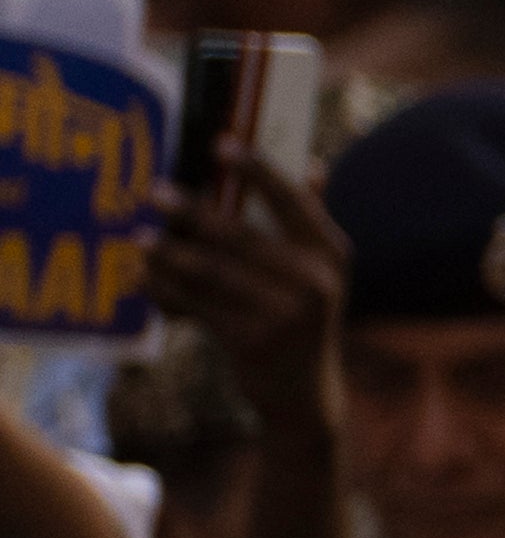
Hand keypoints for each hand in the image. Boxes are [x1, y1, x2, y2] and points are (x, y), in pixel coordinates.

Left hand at [142, 153, 346, 440]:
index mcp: (331, 255)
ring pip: (213, 273)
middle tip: (157, 192)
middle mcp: (314, 282)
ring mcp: (285, 314)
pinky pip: (198, 306)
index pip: (293, 202)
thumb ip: (308, 225)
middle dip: (194, 212)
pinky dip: (167, 291)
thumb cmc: (302, 320)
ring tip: (141, 238)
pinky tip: (144, 278)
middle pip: (242, 236)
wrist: (304, 394)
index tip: (220, 143)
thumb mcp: (318, 274)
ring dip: (170, 254)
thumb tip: (314, 165)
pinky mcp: (253, 341)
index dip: (257, 170)